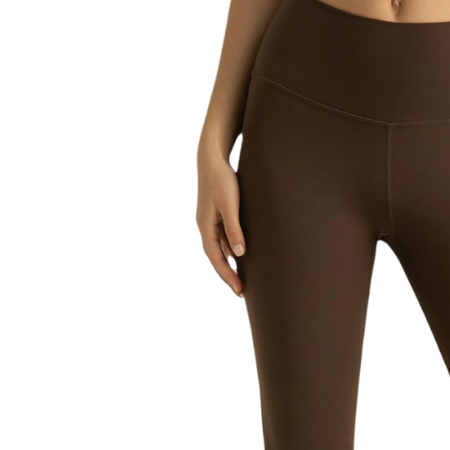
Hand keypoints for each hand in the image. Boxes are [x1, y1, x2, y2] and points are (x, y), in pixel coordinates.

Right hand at [196, 147, 245, 296]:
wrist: (212, 157)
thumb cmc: (222, 179)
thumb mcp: (230, 205)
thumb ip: (234, 229)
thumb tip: (239, 254)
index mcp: (206, 227)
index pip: (216, 259)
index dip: (227, 276)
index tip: (239, 290)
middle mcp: (206, 227)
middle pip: (216, 257)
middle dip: (228, 275)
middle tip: (241, 292)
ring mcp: (210, 221)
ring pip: (220, 249)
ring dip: (230, 264)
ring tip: (243, 278)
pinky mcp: (216, 215)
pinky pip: (223, 238)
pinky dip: (232, 250)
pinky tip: (242, 256)